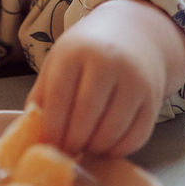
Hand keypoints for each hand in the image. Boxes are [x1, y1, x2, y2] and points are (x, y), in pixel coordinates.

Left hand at [26, 0, 184, 157]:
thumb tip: (31, 130)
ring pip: (112, 129)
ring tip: (85, 147)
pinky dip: (119, 149)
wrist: (136, 33)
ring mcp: (134, 80)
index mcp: (76, 51)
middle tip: (67, 151)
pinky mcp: (153, 98)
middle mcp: (107, 62)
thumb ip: (44, 92)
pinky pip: (136, 136)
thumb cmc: (88, 51)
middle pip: (87, 114)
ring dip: (95, 147)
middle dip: (73, 141)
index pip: (60, 96)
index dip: (53, 127)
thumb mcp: (60, 59)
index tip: (50, 144)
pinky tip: (107, 146)